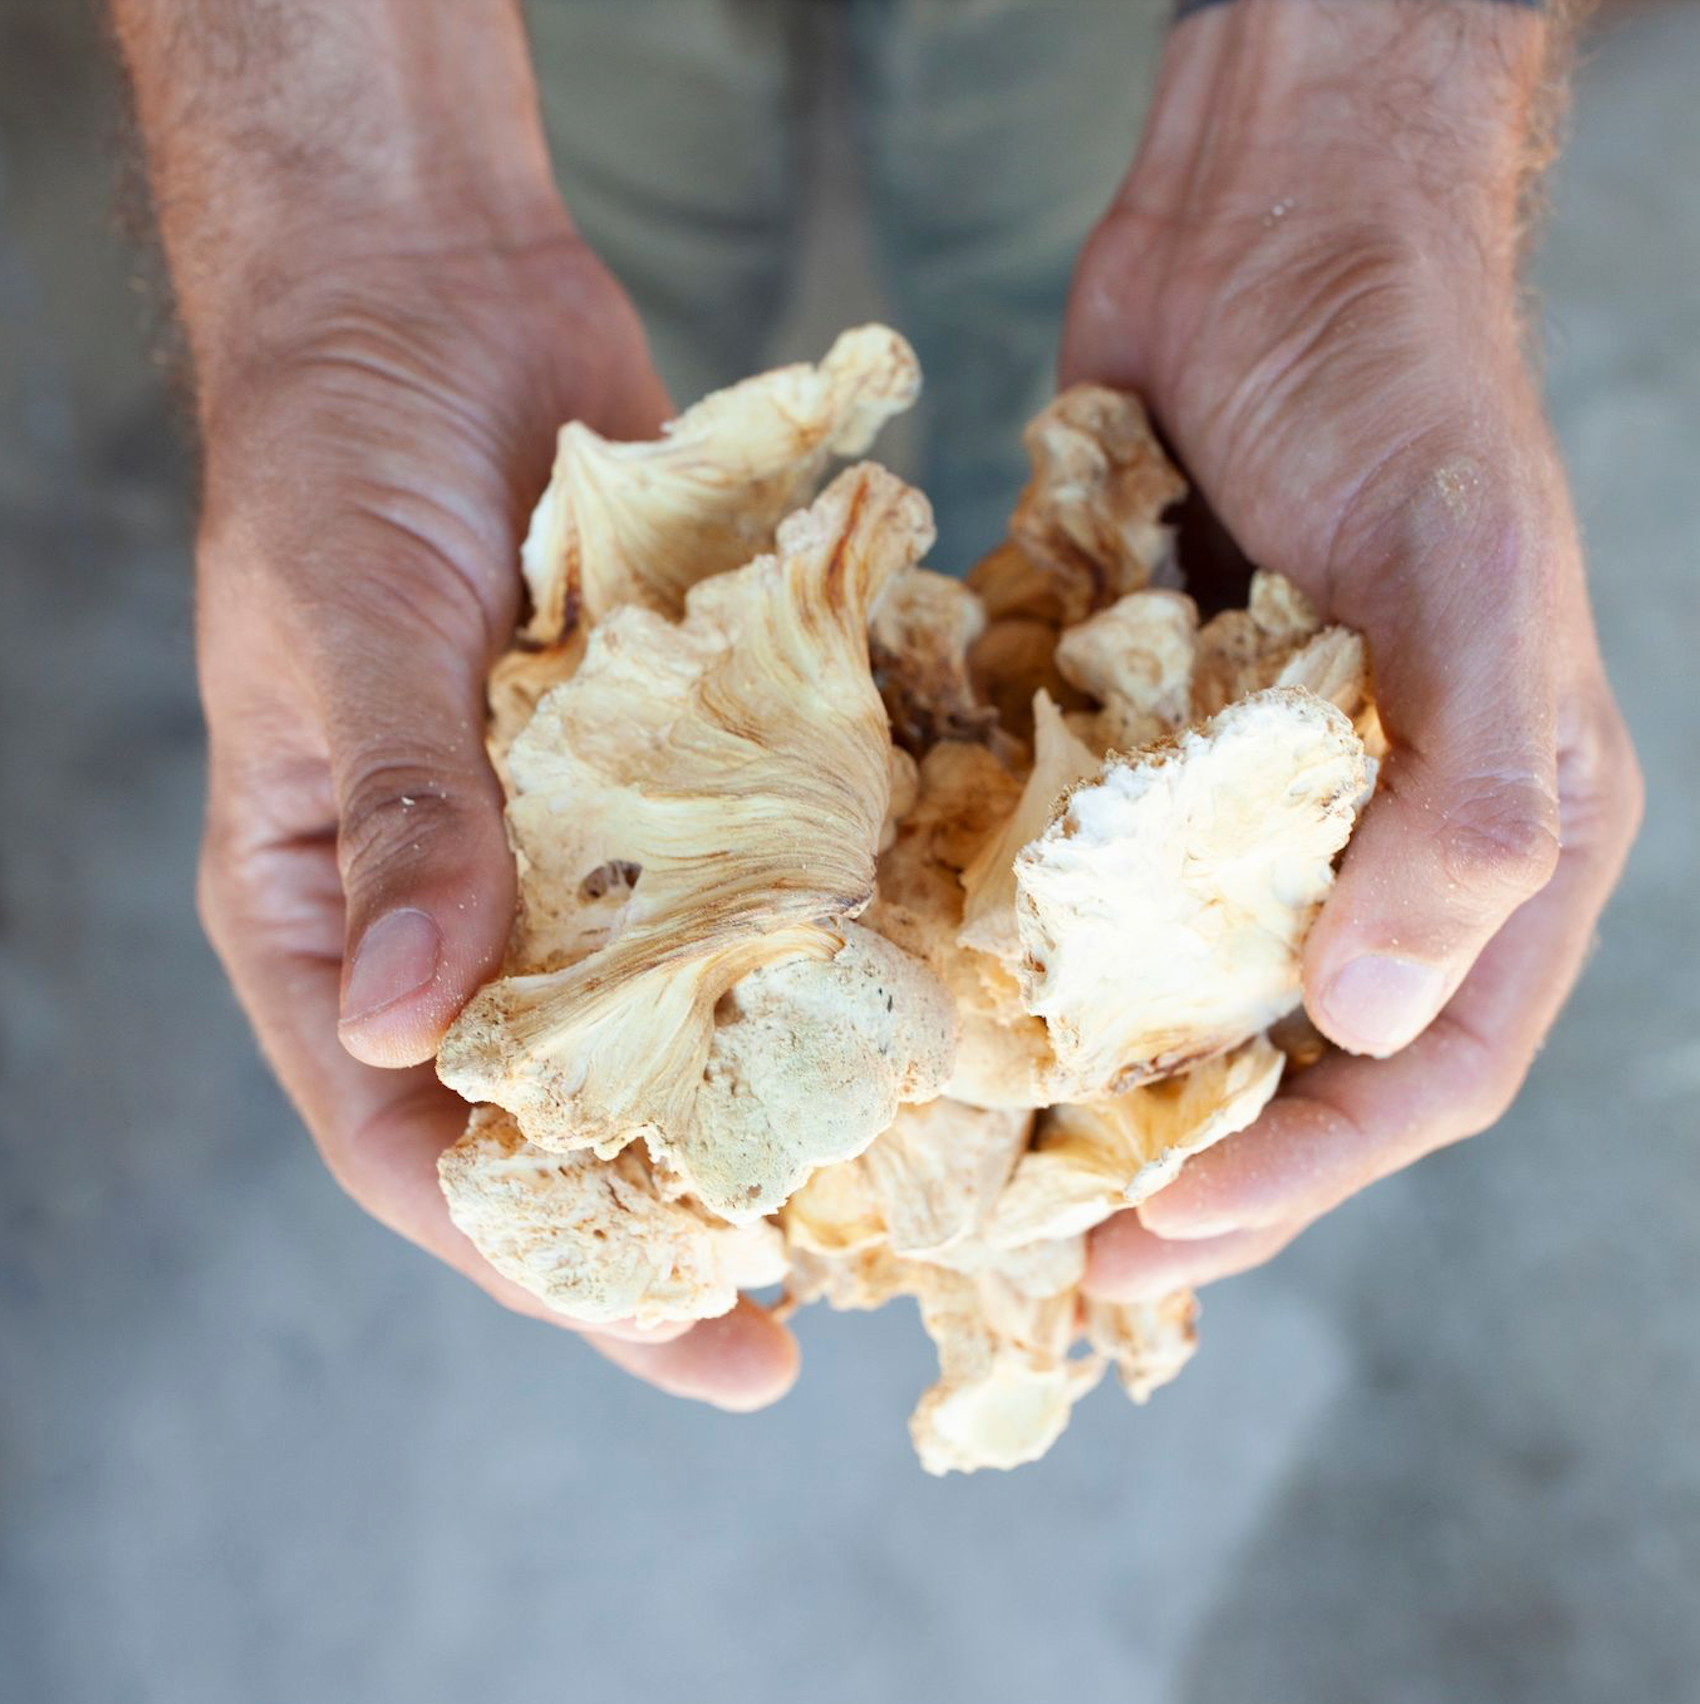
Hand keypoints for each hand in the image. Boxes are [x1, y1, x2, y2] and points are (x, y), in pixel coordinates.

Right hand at [191, 219, 797, 1405]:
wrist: (435, 296)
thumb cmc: (343, 451)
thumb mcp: (353, 628)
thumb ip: (396, 817)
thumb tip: (403, 1026)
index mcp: (321, 914)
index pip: (408, 1141)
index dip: (541, 1258)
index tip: (685, 1337)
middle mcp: (447, 906)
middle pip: (549, 1114)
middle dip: (663, 1227)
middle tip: (795, 1326)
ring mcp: (562, 844)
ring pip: (649, 1020)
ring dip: (745, 1110)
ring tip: (867, 1204)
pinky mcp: (657, 773)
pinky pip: (724, 887)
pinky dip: (793, 952)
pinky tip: (894, 1005)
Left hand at [1061, 0, 1641, 1300]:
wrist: (1264, 239)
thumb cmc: (1402, 387)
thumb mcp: (1475, 579)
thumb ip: (1472, 802)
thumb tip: (1375, 1018)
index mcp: (1488, 837)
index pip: (1420, 1072)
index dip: (1303, 1184)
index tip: (1162, 1244)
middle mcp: (1360, 838)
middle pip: (1277, 1059)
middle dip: (1174, 1163)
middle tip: (1044, 1251)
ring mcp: (1231, 794)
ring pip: (1159, 982)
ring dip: (1075, 1073)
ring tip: (966, 1157)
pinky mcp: (1126, 734)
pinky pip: (1070, 866)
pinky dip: (1007, 932)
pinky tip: (917, 985)